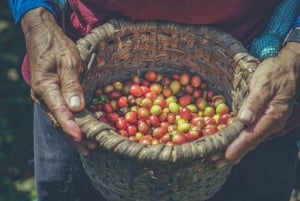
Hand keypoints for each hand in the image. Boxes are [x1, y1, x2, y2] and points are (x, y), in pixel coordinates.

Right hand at [21, 8, 95, 154]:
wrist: (43, 37)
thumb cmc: (57, 46)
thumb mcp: (68, 61)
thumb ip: (72, 84)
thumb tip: (77, 108)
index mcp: (45, 87)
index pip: (59, 111)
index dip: (70, 126)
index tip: (82, 137)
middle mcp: (42, 97)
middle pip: (58, 121)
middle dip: (74, 137)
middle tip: (90, 149)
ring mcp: (46, 98)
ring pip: (58, 121)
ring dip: (72, 135)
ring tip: (86, 148)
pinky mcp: (51, 97)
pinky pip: (59, 115)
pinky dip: (70, 126)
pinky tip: (79, 134)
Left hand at [211, 41, 299, 167]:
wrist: (288, 67)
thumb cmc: (275, 73)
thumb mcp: (264, 83)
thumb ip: (255, 101)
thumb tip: (244, 119)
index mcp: (274, 114)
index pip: (254, 134)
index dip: (240, 146)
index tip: (227, 155)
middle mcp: (273, 122)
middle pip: (251, 142)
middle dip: (233, 153)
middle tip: (215, 162)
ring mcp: (269, 122)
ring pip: (251, 140)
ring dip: (235, 150)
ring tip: (218, 159)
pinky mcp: (264, 120)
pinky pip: (251, 134)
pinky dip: (239, 142)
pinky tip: (230, 146)